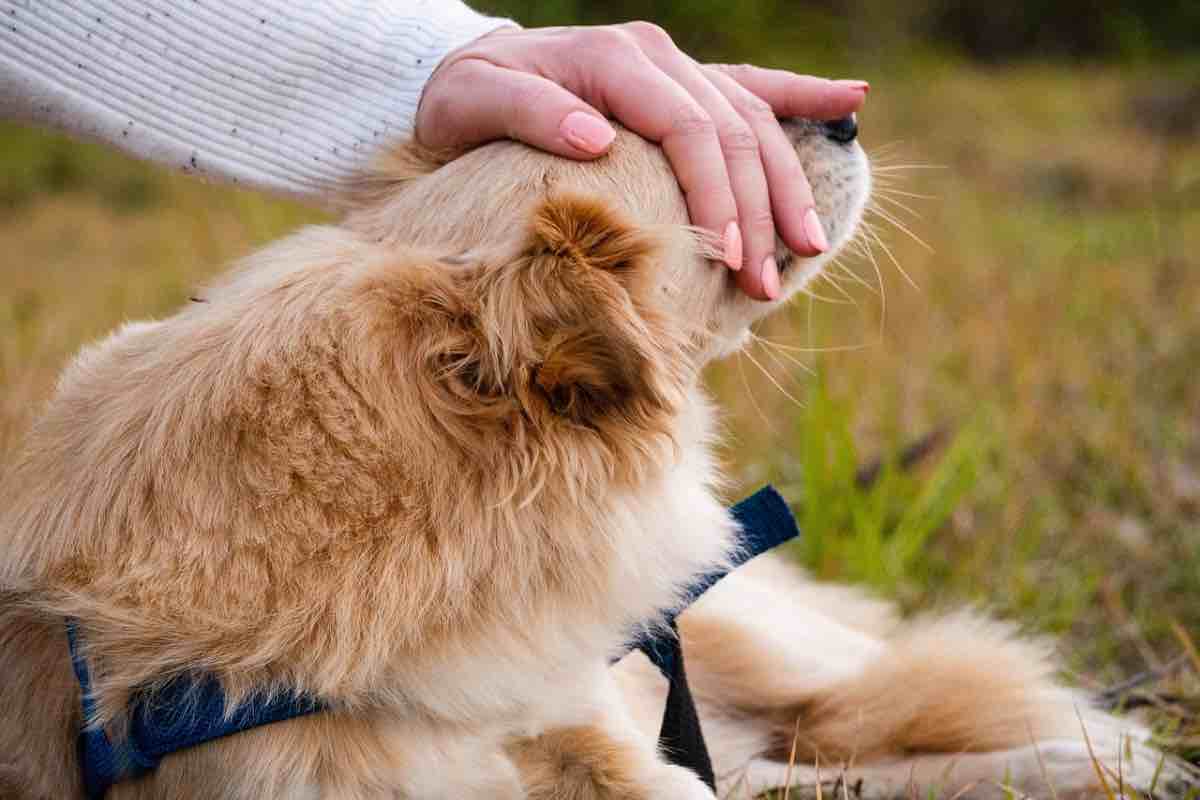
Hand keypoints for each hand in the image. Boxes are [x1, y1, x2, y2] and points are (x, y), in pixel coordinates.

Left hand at [415, 23, 867, 300]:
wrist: (468, 73)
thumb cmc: (464, 99)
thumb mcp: (471, 103)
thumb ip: (527, 113)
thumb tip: (595, 137)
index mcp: (614, 58)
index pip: (687, 128)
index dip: (716, 194)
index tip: (729, 258)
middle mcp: (656, 57)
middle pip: (732, 131)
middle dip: (758, 210)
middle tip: (766, 285)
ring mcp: (676, 66)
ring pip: (754, 119)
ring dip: (786, 185)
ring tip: (809, 246)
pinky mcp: (682, 83)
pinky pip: (753, 86)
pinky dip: (803, 95)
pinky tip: (850, 102)